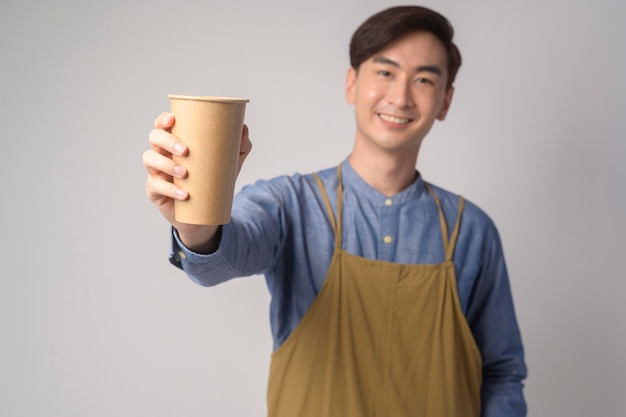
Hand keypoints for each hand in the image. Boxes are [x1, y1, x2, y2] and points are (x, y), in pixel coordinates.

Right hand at [142, 112, 251, 251]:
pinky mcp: (154, 191)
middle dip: (167, 141)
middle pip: (154, 138)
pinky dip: (169, 189)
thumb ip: (238, 148)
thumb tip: (244, 129)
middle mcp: (162, 153)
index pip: (163, 125)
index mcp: (175, 142)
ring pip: (150, 159)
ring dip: (166, 164)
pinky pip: (155, 186)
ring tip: (184, 173)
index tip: (173, 119)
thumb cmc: (211, 182)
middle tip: (185, 150)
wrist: (204, 215)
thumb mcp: (227, 165)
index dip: (163, 119)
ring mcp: (156, 171)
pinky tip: (183, 194)